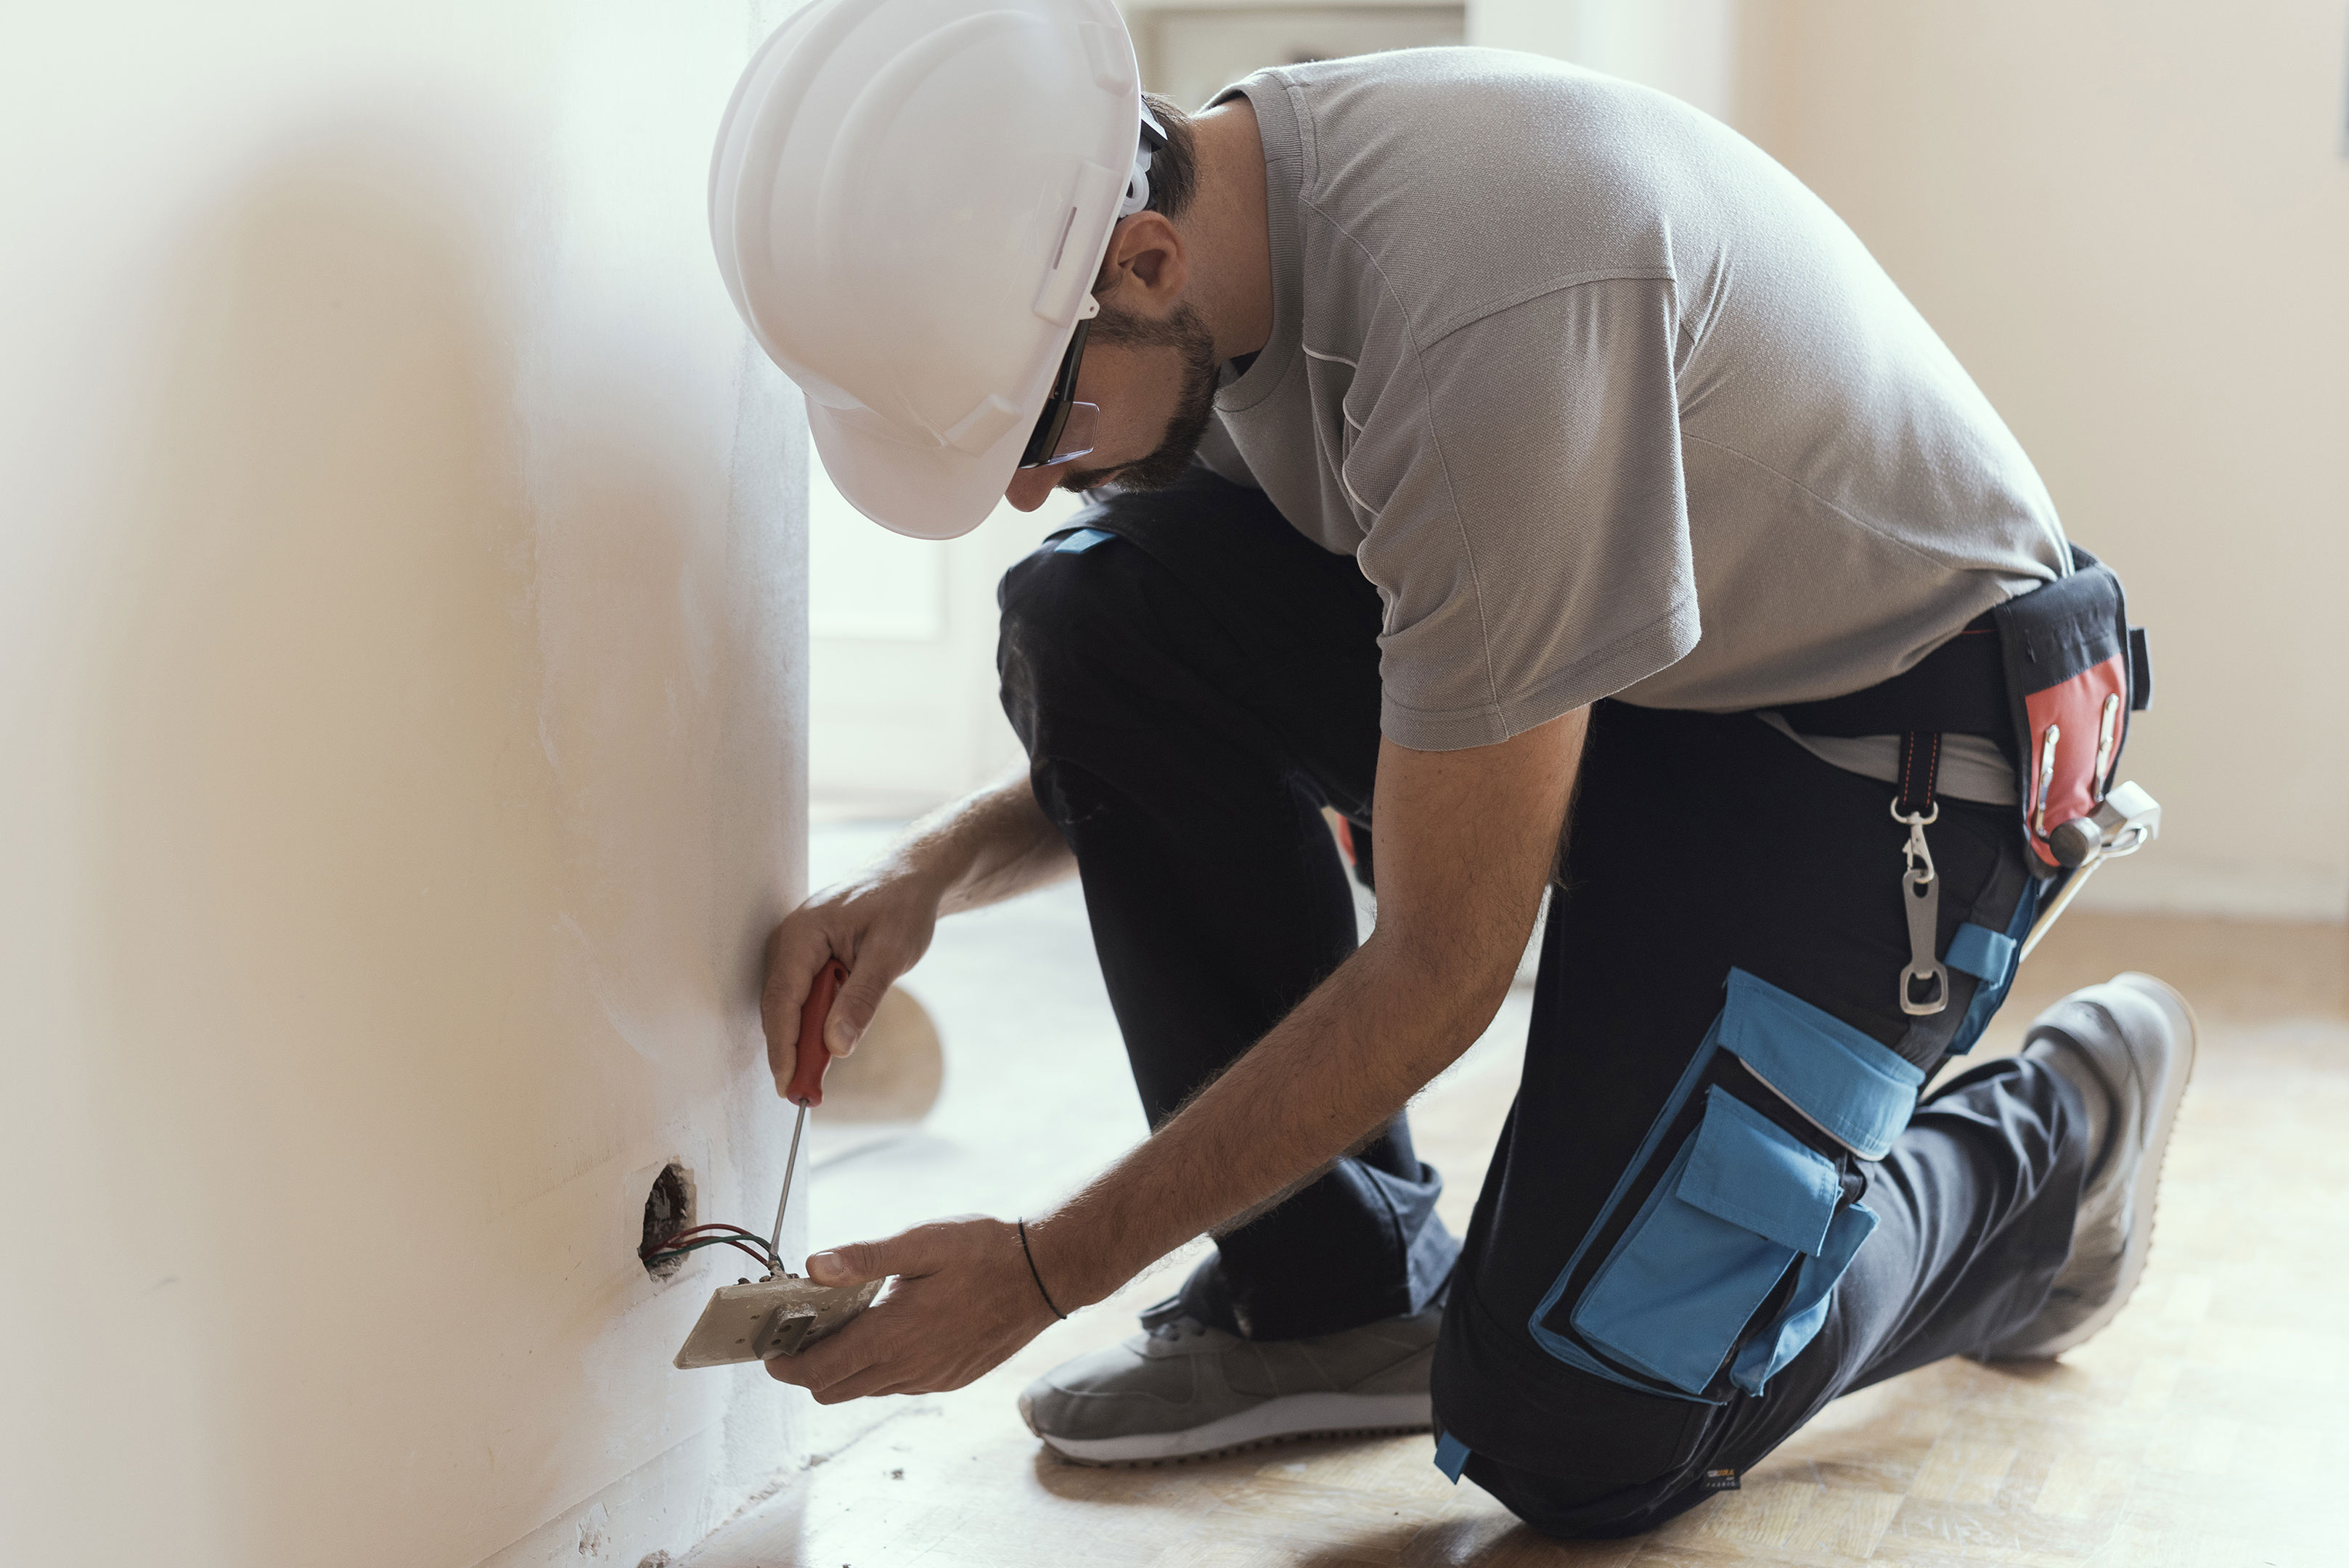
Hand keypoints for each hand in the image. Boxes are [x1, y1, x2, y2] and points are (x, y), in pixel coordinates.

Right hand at [761, 859, 946, 1085]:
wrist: (910, 879)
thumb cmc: (902, 908)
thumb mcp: (890, 954)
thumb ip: (862, 999)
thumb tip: (836, 1047)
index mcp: (803, 934)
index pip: (782, 999)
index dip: (783, 1046)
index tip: (788, 1083)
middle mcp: (789, 941)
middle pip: (781, 1007)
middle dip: (790, 1051)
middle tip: (803, 1095)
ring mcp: (795, 950)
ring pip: (790, 1006)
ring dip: (802, 1041)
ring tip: (814, 1080)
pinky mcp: (807, 958)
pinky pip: (802, 997)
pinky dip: (812, 1024)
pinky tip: (825, 1047)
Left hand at [764, 1217, 1062, 1401]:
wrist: (1045, 1276)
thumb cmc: (984, 1252)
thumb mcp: (921, 1242)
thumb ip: (863, 1258)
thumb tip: (812, 1266)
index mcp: (893, 1335)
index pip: (819, 1370)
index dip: (785, 1365)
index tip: (769, 1351)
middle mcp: (908, 1367)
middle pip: (833, 1390)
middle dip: (808, 1369)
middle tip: (803, 1334)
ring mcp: (930, 1378)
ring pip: (865, 1391)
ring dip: (844, 1369)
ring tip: (845, 1328)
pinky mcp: (949, 1380)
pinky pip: (897, 1386)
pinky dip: (879, 1369)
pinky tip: (889, 1333)